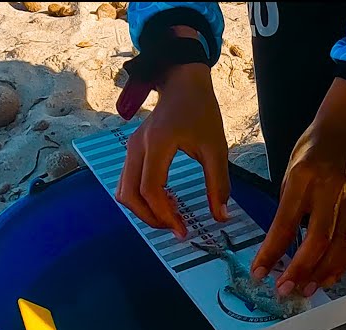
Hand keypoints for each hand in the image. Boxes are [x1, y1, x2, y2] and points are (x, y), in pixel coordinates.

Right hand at [116, 62, 229, 236]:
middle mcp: (137, 147)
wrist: (182, 82)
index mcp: (158, 143)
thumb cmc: (201, 111)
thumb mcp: (216, 147)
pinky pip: (127, 183)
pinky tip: (165, 200)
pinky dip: (141, 198)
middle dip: (150, 218)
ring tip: (171, 216)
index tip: (183, 230)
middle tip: (176, 229)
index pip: (150, 189)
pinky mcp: (132, 151)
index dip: (164, 215)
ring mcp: (131, 148)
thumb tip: (221, 216)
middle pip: (129, 195)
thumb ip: (218, 183)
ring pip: (124, 192)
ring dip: (143, 211)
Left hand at [251, 79, 345, 296]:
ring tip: (306, 290)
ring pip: (340, 247)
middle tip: (284, 290)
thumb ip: (289, 205)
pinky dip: (342, 264)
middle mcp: (331, 190)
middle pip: (318, 240)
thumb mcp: (291, 169)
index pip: (286, 223)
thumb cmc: (315, 147)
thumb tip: (283, 244)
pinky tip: (329, 277)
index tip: (260, 273)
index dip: (273, 252)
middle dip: (300, 270)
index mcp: (305, 178)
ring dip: (322, 273)